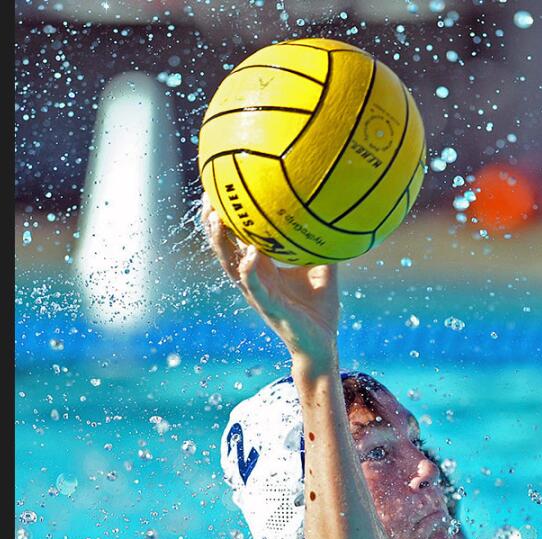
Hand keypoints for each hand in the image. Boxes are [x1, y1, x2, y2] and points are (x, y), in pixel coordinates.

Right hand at [201, 198, 339, 368]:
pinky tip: (250, 253)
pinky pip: (255, 286)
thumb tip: (334, 216)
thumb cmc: (319, 308)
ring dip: (221, 242)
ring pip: (231, 265)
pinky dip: (250, 270)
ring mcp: (258, 293)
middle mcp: (254, 279)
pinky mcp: (269, 307)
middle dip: (213, 224)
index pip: (237, 239)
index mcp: (263, 269)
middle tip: (207, 196)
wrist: (322, 344)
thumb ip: (322, 245)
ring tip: (217, 218)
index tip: (218, 190)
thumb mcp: (323, 269)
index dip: (225, 217)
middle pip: (224, 248)